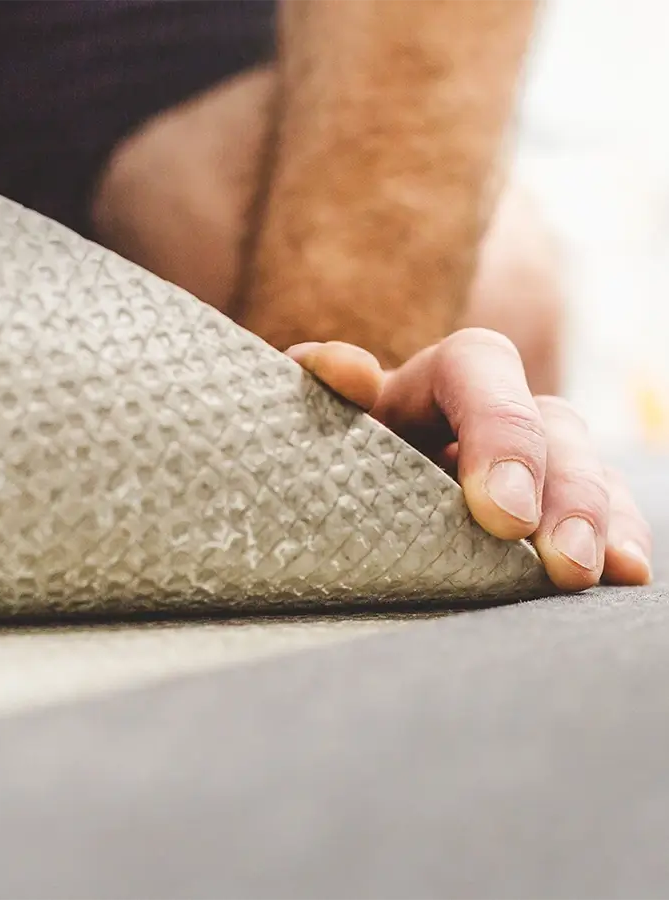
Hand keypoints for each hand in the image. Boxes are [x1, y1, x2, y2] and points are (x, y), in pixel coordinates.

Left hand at [287, 329, 651, 590]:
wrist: (338, 507)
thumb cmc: (324, 463)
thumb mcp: (313, 430)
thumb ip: (318, 397)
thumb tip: (332, 366)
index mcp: (428, 383)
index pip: (478, 366)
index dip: (499, 427)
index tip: (501, 512)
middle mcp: (488, 412)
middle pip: (548, 421)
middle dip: (562, 491)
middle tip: (559, 561)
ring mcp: (528, 460)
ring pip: (584, 466)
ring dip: (594, 517)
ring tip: (588, 573)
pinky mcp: (551, 508)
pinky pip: (604, 511)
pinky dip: (618, 536)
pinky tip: (626, 573)